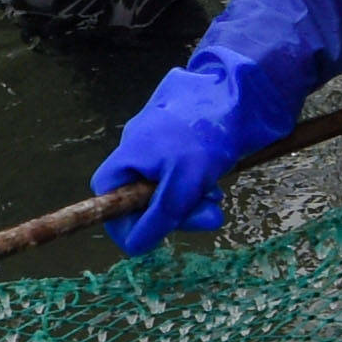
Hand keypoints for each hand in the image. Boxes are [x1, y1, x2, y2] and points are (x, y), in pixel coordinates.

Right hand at [91, 66, 261, 254]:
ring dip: (190, 202)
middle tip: (205, 216)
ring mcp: (155, 148)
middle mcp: (135, 154)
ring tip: (214, 196)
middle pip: (140, 202)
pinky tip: (213, 184)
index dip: (128, 225)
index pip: (107, 204)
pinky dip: (196, 186)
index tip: (157, 234)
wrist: (233, 93)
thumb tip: (135, 247)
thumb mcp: (182, 185)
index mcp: (126, 160)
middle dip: (173, 215)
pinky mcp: (175, 146)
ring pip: (164, 192)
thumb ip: (158, 218)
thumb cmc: (203, 137)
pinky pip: (178, 177)